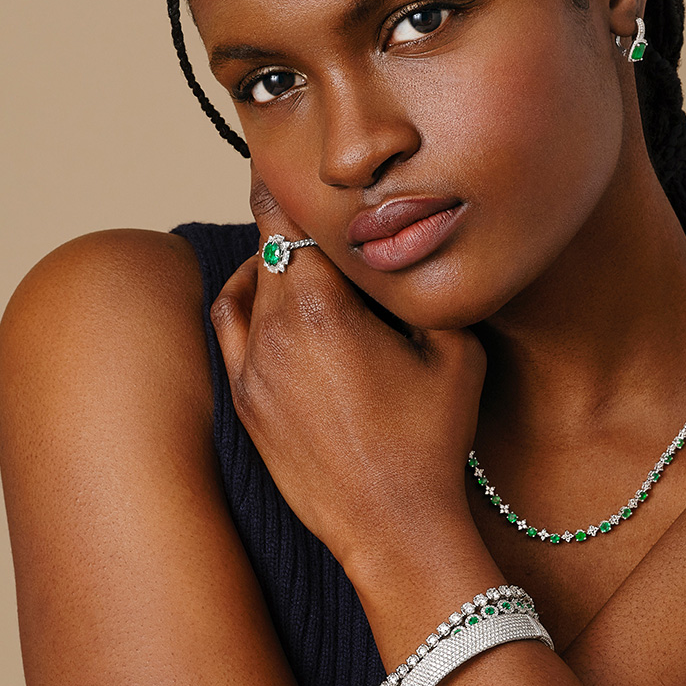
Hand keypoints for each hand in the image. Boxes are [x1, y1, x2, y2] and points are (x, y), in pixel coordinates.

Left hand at [209, 177, 486, 564]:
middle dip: (288, 221)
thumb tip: (414, 249)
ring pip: (242, 287)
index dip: (292, 182)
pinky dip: (246, 304)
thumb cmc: (430, 440)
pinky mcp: (244, 401)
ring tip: (299, 257)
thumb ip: (426, 288)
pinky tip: (275, 305)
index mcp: (322, 305)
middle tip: (310, 202)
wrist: (391, 527)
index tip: (291, 157)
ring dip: (266, 264)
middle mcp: (273, 329)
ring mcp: (250, 368)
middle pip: (266, 246)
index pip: (290, 216)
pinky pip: (230, 331)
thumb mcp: (454, 351)